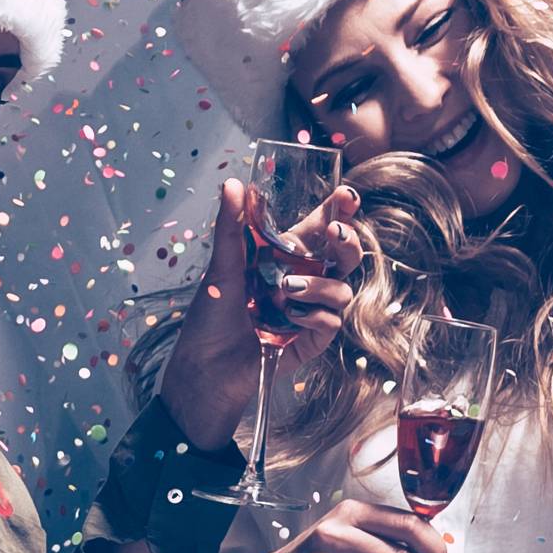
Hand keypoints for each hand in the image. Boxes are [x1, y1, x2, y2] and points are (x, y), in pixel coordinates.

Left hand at [159, 177, 361, 453]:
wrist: (205, 369)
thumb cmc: (209, 318)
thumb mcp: (220, 268)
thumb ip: (232, 227)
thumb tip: (233, 183)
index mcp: (284, 258)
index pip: (319, 228)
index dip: (337, 210)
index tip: (345, 196)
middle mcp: (303, 281)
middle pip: (343, 255)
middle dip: (347, 240)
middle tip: (336, 232)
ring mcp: (310, 311)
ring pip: (341, 288)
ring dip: (319, 285)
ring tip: (287, 290)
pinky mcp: (312, 340)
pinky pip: (332, 321)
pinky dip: (314, 315)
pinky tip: (289, 317)